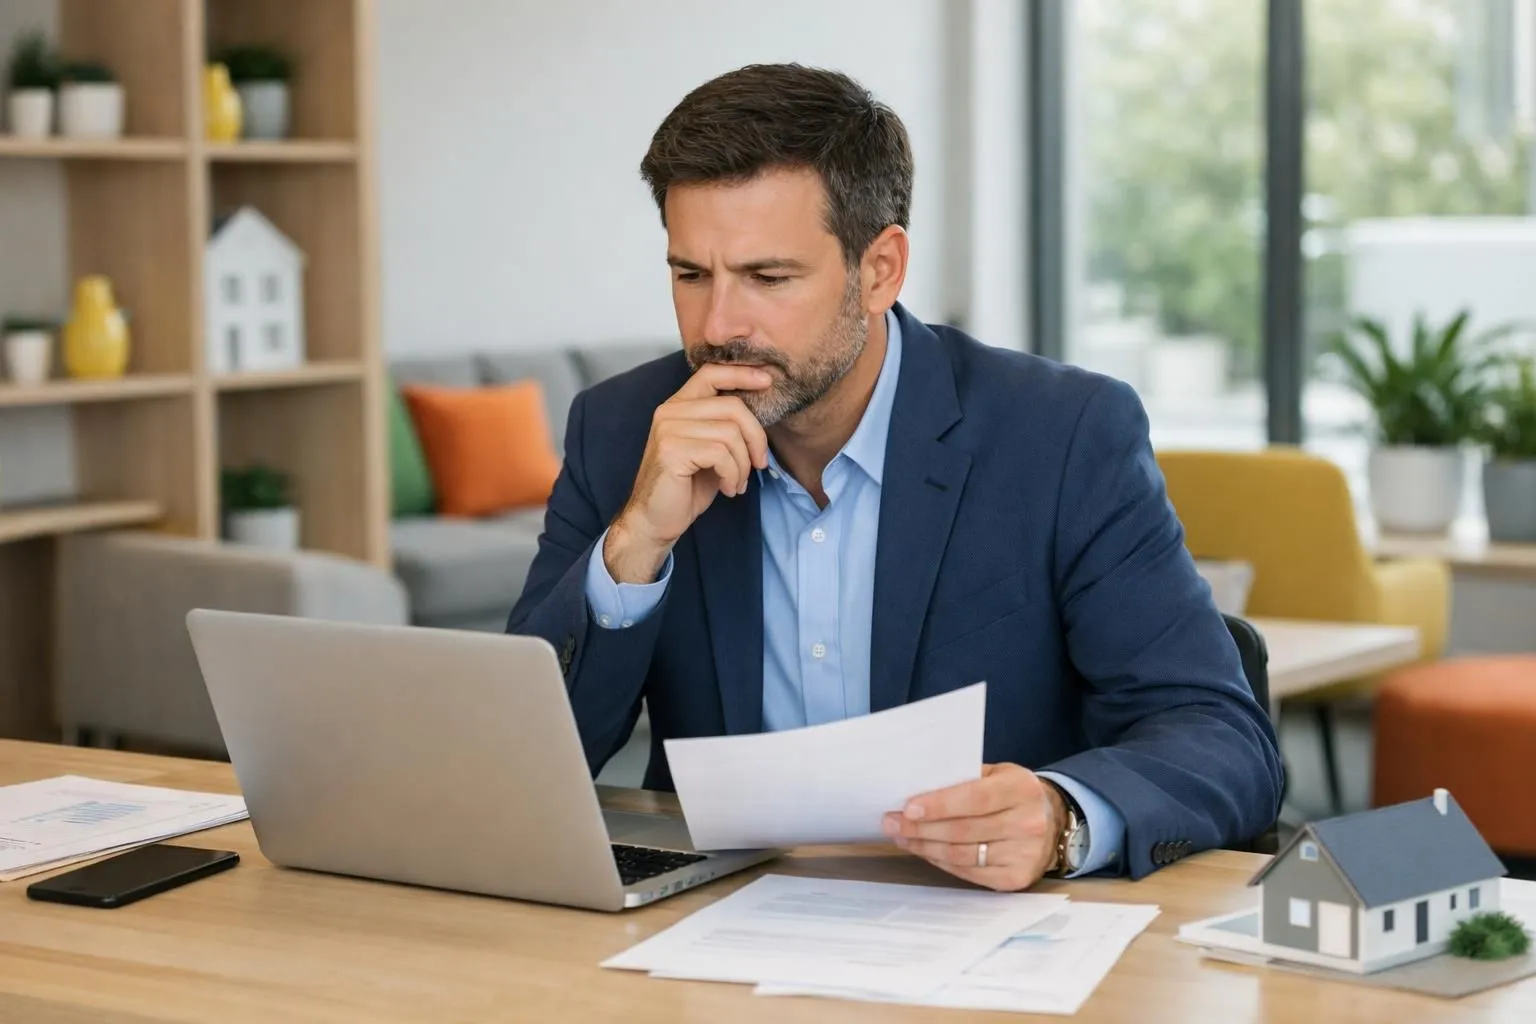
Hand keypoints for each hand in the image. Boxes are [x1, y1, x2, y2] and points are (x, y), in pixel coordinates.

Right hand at [605, 364, 771, 582]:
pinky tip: (729, 489)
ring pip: (730, 433)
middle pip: (732, 406)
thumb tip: (760, 412)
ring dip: (743, 464)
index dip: (742, 373)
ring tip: (737, 482)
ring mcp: (668, 430)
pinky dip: (733, 475)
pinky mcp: (672, 451)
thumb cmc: (686, 487)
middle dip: (756, 437)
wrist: (655, 521)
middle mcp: (670, 412)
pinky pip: (721, 454)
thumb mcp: (711, 450)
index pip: (711, 373)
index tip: (767, 381)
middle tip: (760, 463)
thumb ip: (726, 427)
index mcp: (678, 406)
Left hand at [882, 763, 1065, 891]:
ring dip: (925, 846)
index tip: (907, 808)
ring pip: (961, 854)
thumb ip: (963, 778)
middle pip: (963, 830)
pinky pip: (968, 872)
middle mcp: (1029, 823)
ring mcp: (1025, 855)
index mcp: (1022, 789)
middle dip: (920, 828)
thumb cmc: (1011, 793)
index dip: (939, 804)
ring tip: (901, 836)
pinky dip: (941, 862)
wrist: (1051, 821)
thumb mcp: (996, 774)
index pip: (975, 798)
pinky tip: (925, 850)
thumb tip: (915, 789)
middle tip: (890, 822)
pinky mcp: (1016, 878)